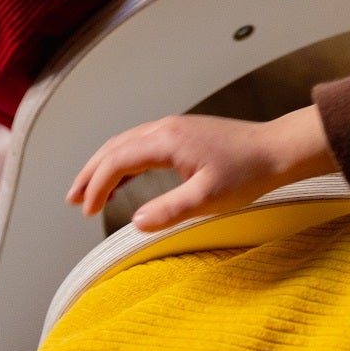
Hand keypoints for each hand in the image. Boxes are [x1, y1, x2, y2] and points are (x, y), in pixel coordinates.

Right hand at [67, 106, 336, 231]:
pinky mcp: (183, 134)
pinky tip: (124, 179)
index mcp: (167, 140)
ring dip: (105, 165)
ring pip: (127, 142)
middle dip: (91, 172)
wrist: (276, 150)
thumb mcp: (208, 198)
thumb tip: (135, 222)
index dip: (97, 185)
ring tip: (89, 190)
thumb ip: (169, 210)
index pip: (118, 159)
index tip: (86, 211)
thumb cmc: (247, 173)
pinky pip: (142, 143)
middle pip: (115, 146)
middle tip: (73, 199)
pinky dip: (124, 160)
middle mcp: (165, 127)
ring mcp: (174, 128)